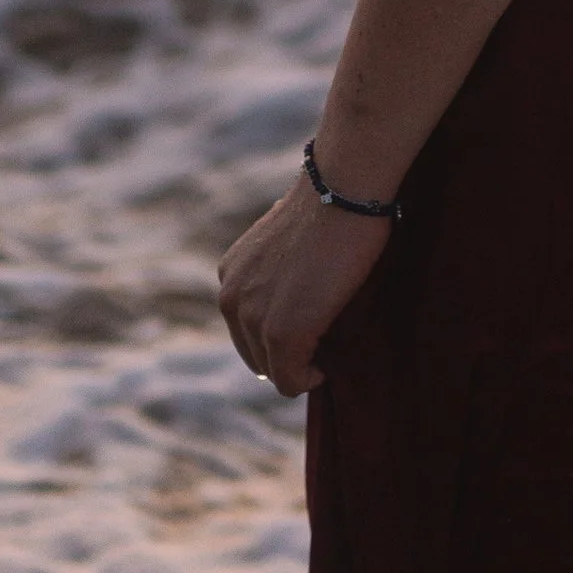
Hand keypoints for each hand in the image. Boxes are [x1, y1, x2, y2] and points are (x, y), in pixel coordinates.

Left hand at [217, 176, 392, 396]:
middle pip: (255, 355)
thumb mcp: (286, 243)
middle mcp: (231, 298)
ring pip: (273, 371)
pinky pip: (290, 381)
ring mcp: (253, 318)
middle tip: (321, 339)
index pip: (246, 329)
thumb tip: (296, 288)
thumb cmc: (328, 207)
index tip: (310, 326)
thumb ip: (277, 271)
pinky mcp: (282, 335)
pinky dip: (309, 379)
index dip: (279, 336)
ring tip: (326, 346)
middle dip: (286, 355)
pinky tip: (326, 364)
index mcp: (230, 275)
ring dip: (299, 365)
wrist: (342, 191)